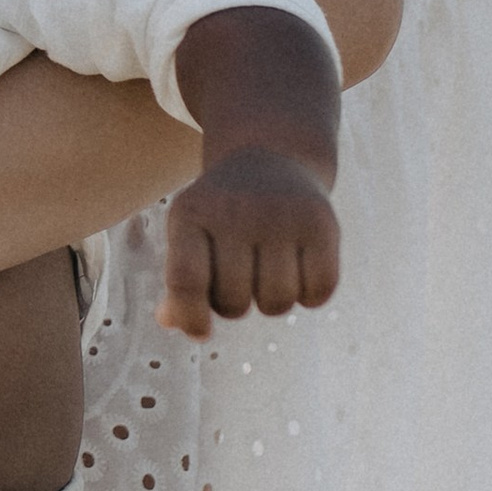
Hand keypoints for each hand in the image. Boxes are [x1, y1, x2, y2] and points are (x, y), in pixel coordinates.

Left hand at [160, 148, 341, 337]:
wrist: (270, 158)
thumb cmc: (221, 213)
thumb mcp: (189, 234)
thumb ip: (179, 282)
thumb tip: (170, 322)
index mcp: (190, 213)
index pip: (186, 281)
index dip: (191, 317)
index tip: (201, 332)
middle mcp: (236, 211)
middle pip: (234, 302)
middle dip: (235, 305)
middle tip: (240, 279)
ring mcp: (281, 215)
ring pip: (277, 303)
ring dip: (271, 303)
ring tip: (267, 274)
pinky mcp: (321, 223)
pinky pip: (318, 291)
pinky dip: (310, 296)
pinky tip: (299, 272)